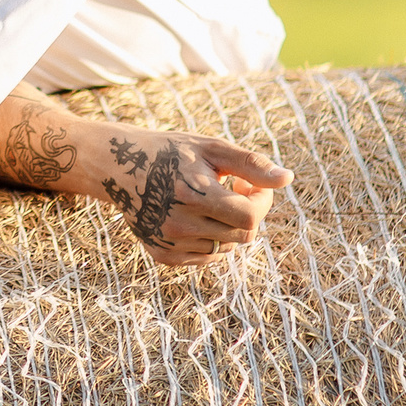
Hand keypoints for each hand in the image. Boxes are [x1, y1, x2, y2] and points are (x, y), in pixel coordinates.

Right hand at [91, 125, 292, 268]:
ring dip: (228, 226)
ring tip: (208, 200)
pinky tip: (193, 216)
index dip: (261, 201)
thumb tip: (288, 179)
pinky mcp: (164, 256)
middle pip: (243, 234)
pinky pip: (207, 256)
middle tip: (230, 187)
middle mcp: (180, 224)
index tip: (248, 183)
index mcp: (194, 194)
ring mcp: (170, 243)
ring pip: (227, 247)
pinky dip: (210, 239)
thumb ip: (251, 164)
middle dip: (246, 212)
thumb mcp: (210, 148)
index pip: (250, 216)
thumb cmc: (170, 151)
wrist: (117, 165)